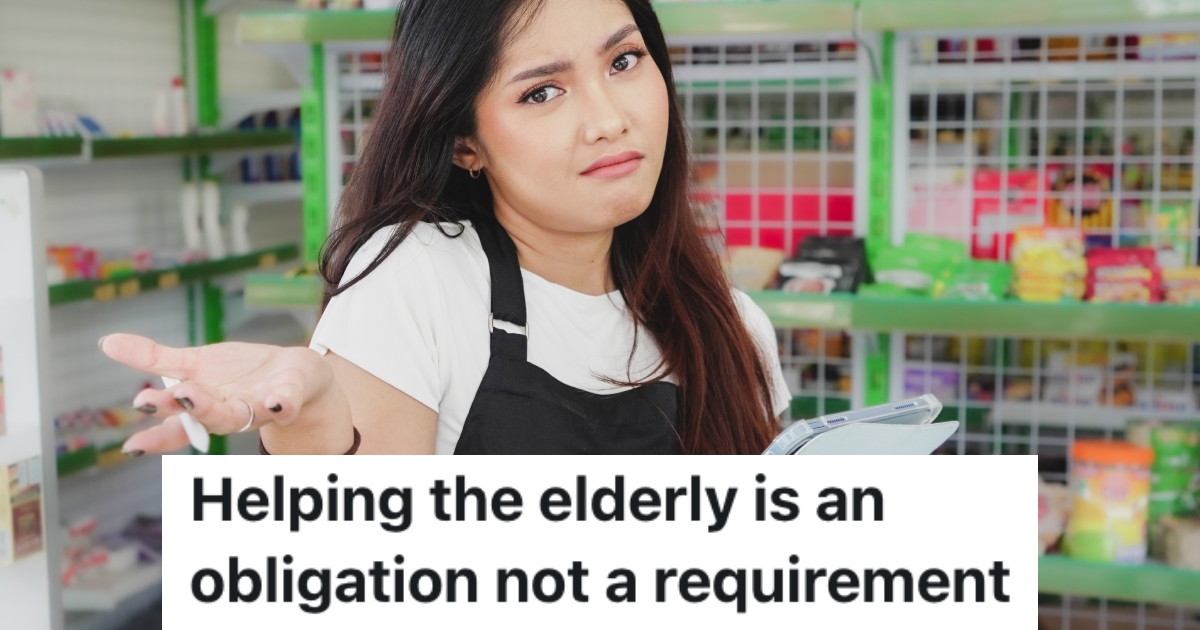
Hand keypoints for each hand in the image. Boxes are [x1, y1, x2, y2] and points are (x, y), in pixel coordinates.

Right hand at [99, 333, 348, 454]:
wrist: (296, 376)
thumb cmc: (241, 374)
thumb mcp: (195, 363)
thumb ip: (154, 358)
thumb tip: (104, 341)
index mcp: (203, 406)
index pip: (175, 427)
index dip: (155, 439)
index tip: (131, 448)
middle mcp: (228, 412)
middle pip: (204, 417)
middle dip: (184, 409)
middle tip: (163, 399)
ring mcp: (258, 407)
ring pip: (236, 415)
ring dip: (216, 409)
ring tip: (194, 395)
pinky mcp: (288, 396)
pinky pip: (285, 403)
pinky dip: (280, 404)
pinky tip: (275, 401)